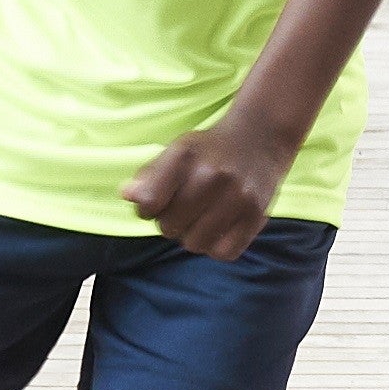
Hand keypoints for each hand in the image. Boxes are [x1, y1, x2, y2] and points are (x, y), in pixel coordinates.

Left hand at [120, 111, 299, 260]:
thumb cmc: (210, 148)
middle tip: (182, 208)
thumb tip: (128, 196)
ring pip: (195, 244)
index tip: (155, 204)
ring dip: (191, 236)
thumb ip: (149, 176)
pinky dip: (215, 246)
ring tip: (199, 218)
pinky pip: (223, 253)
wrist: (260, 136)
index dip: (146, 210)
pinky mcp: (256, 215)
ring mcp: (237, 196)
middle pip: (170, 227)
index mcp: (185, 155)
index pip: (150, 202)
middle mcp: (212, 175)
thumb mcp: (177, 150)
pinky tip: (216, 228)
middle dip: (170, 222)